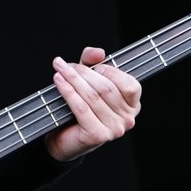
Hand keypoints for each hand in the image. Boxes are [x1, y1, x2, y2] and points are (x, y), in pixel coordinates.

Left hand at [45, 46, 141, 161]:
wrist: (64, 138)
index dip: (109, 71)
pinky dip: (68, 91)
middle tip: (65, 65)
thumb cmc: (80, 107)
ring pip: (92, 96)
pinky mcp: (98, 135)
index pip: (130, 84)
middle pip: (106, 88)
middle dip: (84, 72)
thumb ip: (93, 62)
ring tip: (59, 69)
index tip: (88, 64)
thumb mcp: (88, 80)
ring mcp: (114, 129)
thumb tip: (98, 52)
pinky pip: (81, 108)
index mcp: (133, 105)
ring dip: (73, 79)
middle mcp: (128, 119)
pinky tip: (58, 81)